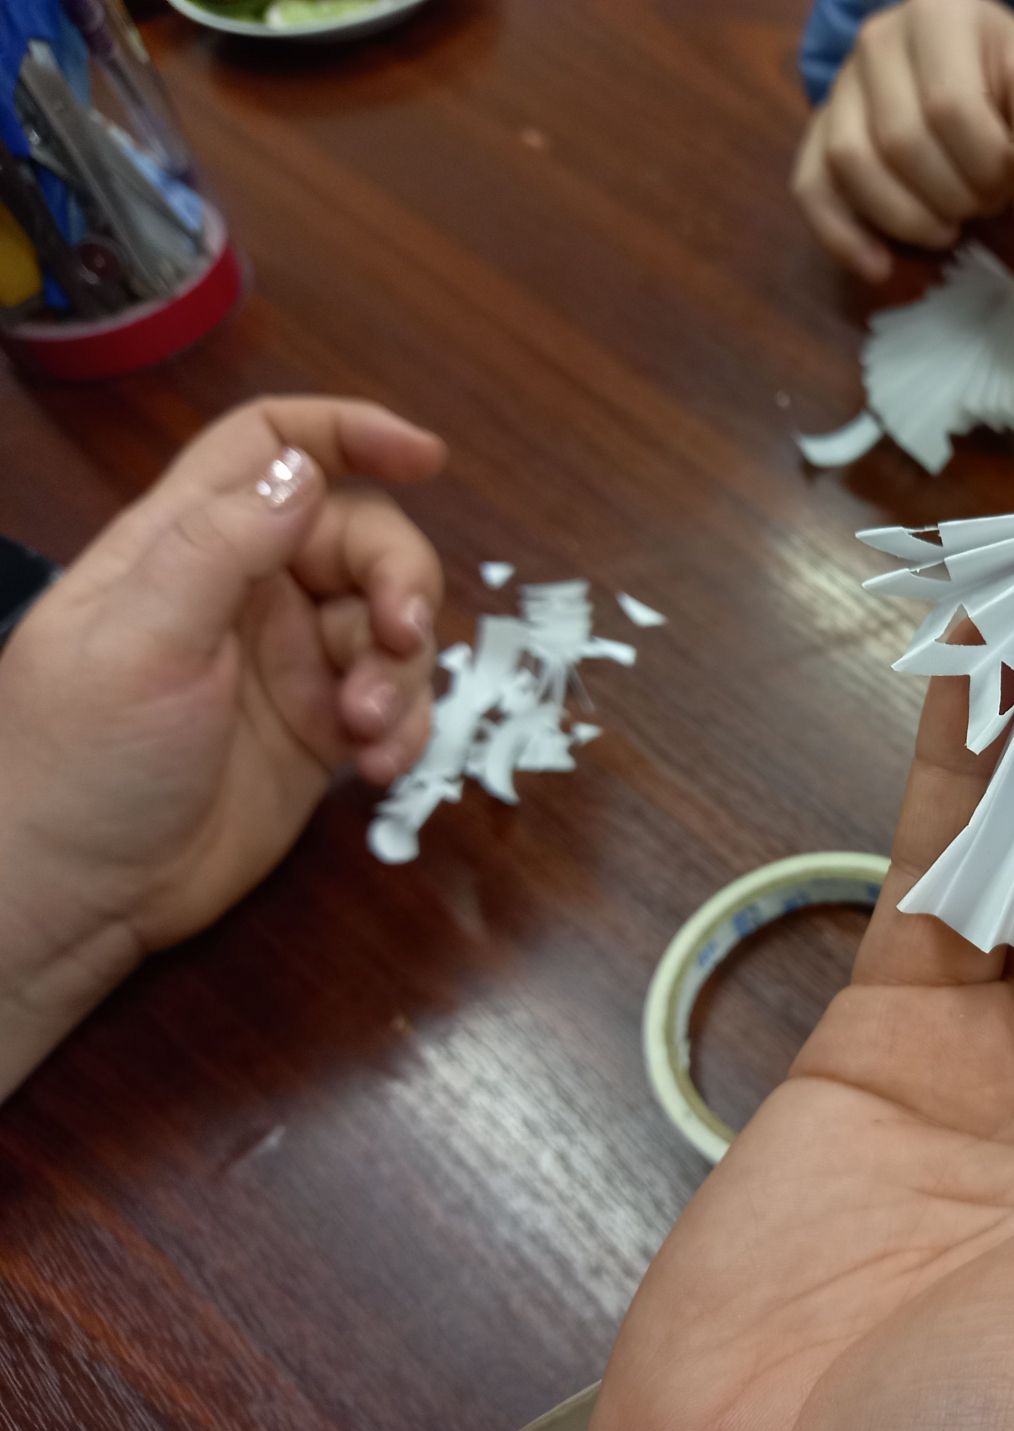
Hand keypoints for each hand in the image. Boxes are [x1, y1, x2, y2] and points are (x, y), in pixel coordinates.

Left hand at [0, 398, 445, 1095]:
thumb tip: (305, 469)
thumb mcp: (137, 644)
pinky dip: (408, 727)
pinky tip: (379, 769)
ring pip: (390, 624)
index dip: (348, 433)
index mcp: (184, 545)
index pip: (269, 447)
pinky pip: (398, 703)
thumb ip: (218, 550)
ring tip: (371, 729)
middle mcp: (247, 592)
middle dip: (399, 579)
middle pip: (359, 537)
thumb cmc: (77, 763)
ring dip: (405, 669)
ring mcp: (290, 663)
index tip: (426, 457)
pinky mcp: (322, 732)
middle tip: (402, 635)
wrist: (74, 900)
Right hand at [792, 0, 1013, 280]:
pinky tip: (879, 267)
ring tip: (948, 230)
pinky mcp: (817, 132)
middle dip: (953, 195)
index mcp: (936, 14)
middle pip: (901, 142)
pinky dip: (841, 236)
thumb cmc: (1003, 76)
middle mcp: (876, 42)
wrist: (957, 63)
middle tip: (985, 207)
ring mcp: (840, 87)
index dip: (988, 164)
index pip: (951, 108)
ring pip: (852, 165)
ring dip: (906, 219)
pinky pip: (810, 187)